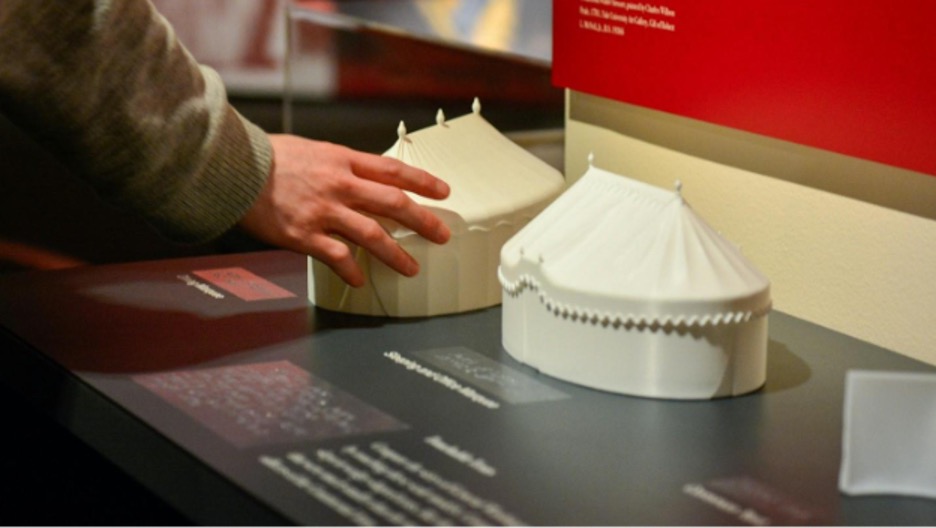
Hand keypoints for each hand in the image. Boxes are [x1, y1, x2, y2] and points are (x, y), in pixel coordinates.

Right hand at [238, 134, 450, 286]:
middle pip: (392, 202)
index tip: (444, 192)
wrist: (233, 169)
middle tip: (442, 235)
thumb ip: (341, 167)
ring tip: (411, 268)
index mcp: (342, 160)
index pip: (392, 169)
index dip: (422, 181)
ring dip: (395, 254)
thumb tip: (365, 181)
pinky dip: (352, 270)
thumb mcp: (314, 151)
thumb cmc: (270, 158)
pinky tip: (360, 281)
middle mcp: (338, 185)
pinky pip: (337, 256)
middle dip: (422, 220)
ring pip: (372, 234)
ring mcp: (322, 211)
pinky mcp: (303, 235)